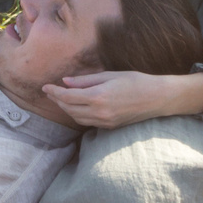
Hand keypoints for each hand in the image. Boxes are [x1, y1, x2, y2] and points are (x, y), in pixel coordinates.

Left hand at [40, 69, 202, 129]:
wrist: (157, 98)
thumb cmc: (135, 81)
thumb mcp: (109, 76)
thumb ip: (86, 80)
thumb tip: (66, 82)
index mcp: (98, 97)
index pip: (68, 97)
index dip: (54, 92)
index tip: (45, 86)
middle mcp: (99, 113)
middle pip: (69, 109)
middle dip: (57, 100)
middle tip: (50, 91)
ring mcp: (105, 122)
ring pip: (77, 118)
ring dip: (66, 109)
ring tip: (60, 98)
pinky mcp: (110, 126)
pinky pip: (87, 122)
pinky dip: (77, 114)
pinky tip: (76, 106)